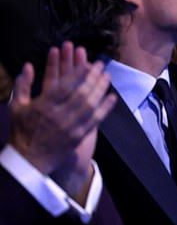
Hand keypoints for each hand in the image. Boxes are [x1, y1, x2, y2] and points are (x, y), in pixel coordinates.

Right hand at [9, 42, 115, 199]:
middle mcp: (58, 116)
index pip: (64, 87)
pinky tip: (112, 97)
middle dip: (93, 78)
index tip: (88, 64)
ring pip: (91, 105)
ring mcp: (70, 127)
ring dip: (101, 89)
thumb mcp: (16, 107)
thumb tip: (28, 66)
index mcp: (43, 107)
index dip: (78, 74)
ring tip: (107, 77)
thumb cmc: (22, 131)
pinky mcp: (78, 136)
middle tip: (101, 67)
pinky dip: (105, 108)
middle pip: (81, 94)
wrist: (28, 160)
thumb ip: (22, 85)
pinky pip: (95, 120)